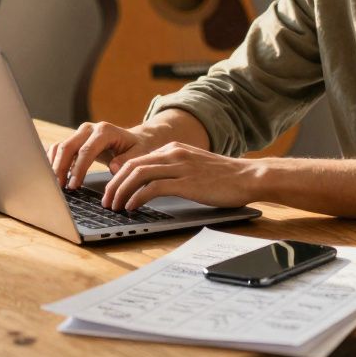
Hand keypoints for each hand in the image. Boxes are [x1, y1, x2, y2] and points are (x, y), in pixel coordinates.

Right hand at [47, 122, 164, 189]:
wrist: (135, 139)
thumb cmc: (137, 148)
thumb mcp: (139, 154)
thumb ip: (127, 160)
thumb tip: (113, 167)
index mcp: (105, 131)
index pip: (86, 150)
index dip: (78, 169)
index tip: (74, 186)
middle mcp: (89, 128)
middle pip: (68, 147)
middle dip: (61, 168)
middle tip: (59, 188)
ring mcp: (80, 133)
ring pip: (61, 147)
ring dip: (55, 166)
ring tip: (55, 185)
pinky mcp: (75, 139)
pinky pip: (59, 149)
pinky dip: (54, 161)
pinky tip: (54, 176)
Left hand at [103, 142, 261, 211]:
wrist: (249, 176)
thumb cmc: (224, 177)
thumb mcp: (194, 167)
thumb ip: (174, 170)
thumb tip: (153, 185)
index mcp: (174, 149)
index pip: (136, 159)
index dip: (119, 176)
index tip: (111, 191)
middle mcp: (174, 154)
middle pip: (132, 166)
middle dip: (114, 184)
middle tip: (106, 201)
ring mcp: (180, 167)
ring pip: (138, 174)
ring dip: (121, 191)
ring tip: (114, 206)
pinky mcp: (186, 182)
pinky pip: (153, 188)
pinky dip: (138, 197)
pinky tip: (132, 207)